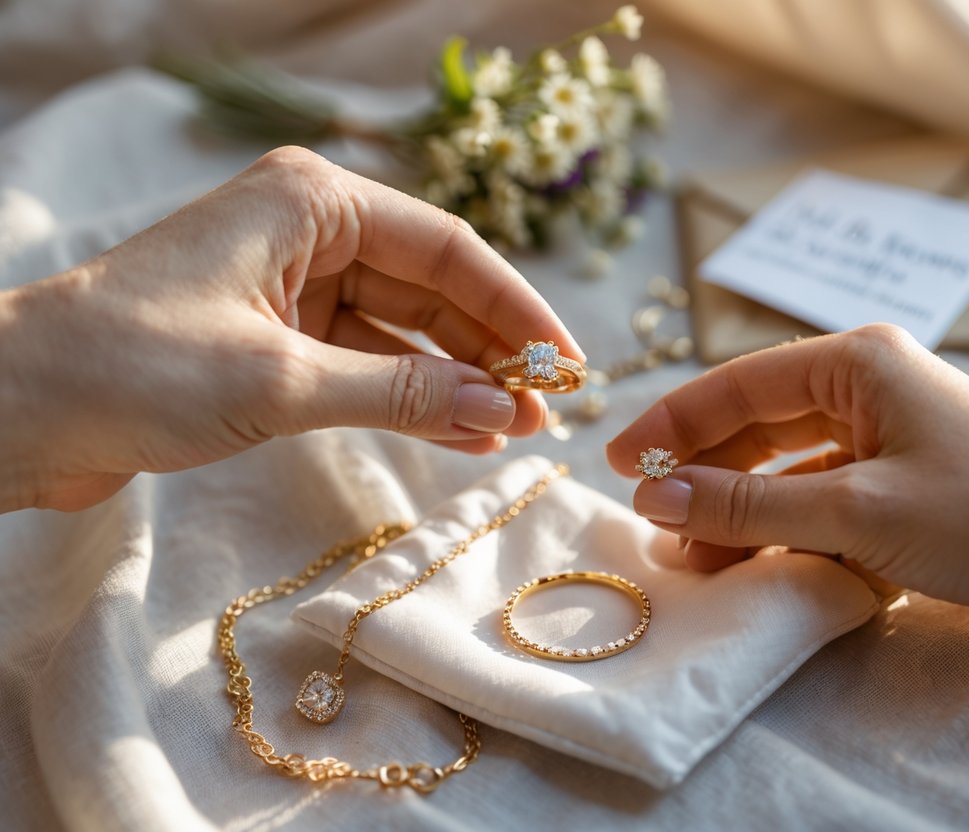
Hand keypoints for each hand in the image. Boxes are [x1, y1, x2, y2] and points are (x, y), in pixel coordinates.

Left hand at [0, 146, 582, 511]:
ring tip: (513, 432)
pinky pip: (368, 365)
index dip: (515, 310)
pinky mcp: (277, 340)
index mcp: (312, 201)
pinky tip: (459, 435)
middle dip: (489, 351)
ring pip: (405, 331)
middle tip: (547, 411)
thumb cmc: (132, 365)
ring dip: (456, 381)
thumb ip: (400, 394)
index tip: (565, 366)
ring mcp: (294, 287)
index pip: (447, 249)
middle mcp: (310, 232)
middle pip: (433, 288)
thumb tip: (501, 411)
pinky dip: (410, 399)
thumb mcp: (280, 380)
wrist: (19, 408)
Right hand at [608, 325, 968, 630]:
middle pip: (756, 428)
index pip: (737, 387)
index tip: (618, 464)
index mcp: (853, 364)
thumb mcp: (857, 509)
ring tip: (692, 558)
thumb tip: (656, 498)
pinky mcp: (900, 487)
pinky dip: (786, 532)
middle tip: (652, 522)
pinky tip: (751, 565)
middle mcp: (863, 390)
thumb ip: (752, 504)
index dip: (672, 426)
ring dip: (741, 511)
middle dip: (704, 476)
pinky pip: (821, 503)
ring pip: (786, 472)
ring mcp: (883, 440)